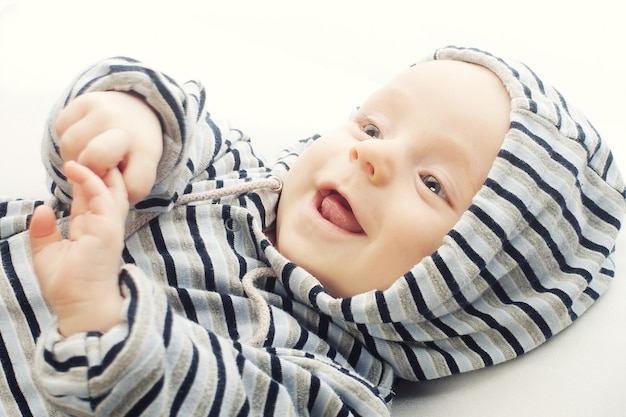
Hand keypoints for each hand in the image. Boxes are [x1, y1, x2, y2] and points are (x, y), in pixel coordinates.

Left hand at [29, 161, 128, 335]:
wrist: (80, 306)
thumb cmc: (68, 286)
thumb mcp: (46, 254)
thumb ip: (43, 231)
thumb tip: (42, 208)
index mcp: (93, 229)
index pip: (92, 197)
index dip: (85, 179)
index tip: (73, 163)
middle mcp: (104, 224)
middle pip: (107, 188)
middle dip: (100, 168)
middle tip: (87, 148)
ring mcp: (109, 225)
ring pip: (111, 187)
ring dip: (99, 168)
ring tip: (85, 150)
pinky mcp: (108, 227)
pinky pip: (102, 196)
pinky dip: (90, 179)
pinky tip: (76, 167)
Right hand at [56, 91, 162, 204]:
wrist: (136, 108)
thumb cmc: (134, 149)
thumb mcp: (140, 169)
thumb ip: (123, 186)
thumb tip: (86, 186)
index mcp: (146, 151)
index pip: (135, 185)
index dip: (124, 193)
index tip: (121, 184)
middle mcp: (125, 128)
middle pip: (94, 159)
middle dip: (89, 171)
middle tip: (97, 168)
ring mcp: (104, 111)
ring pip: (70, 147)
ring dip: (74, 158)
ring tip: (89, 155)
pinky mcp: (83, 101)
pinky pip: (60, 131)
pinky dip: (68, 141)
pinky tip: (84, 139)